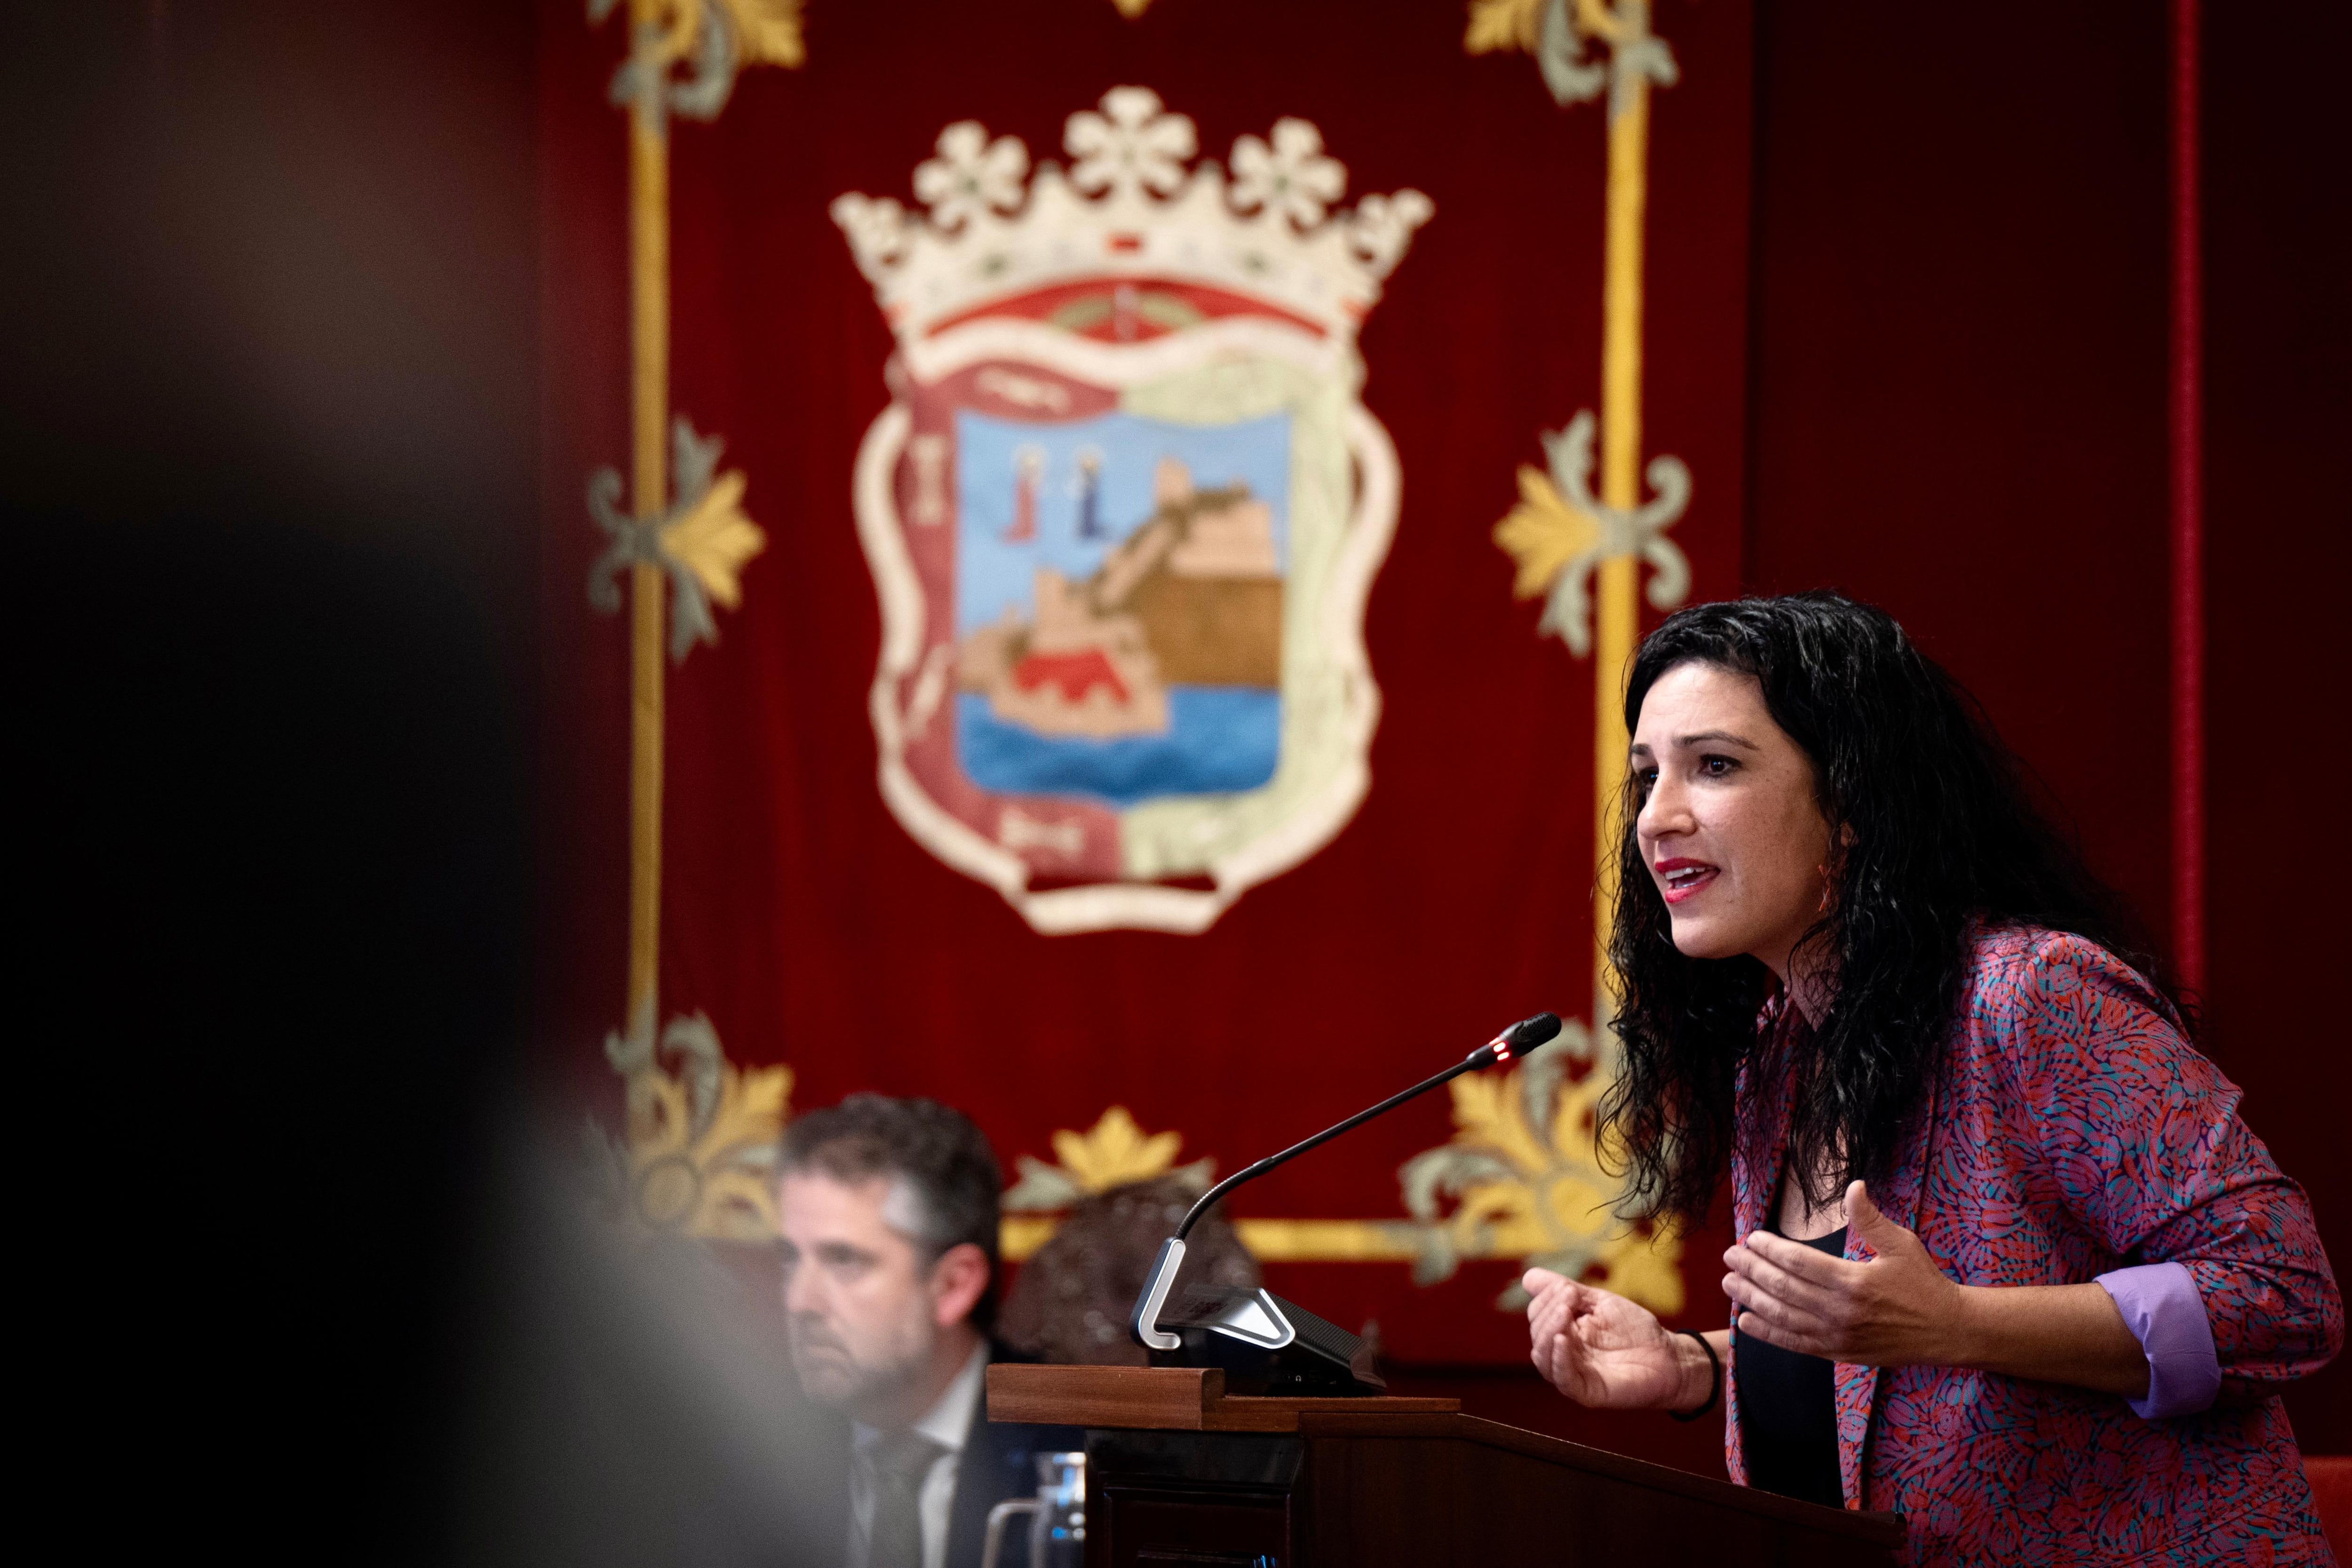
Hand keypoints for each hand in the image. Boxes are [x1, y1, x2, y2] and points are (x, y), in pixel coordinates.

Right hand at [1523, 1267, 1700, 1409]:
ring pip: (1543, 1358)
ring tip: (1563, 1313)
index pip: (1538, 1314)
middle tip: (1568, 1298)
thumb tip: (1528, 1277)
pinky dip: (1559, 1359)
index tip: (1567, 1289)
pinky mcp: (1587, 1392)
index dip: (1546, 1298)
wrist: (1669, 1356)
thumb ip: (1567, 1291)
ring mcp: (1574, 1374)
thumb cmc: (1636, 1329)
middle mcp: (1564, 1354)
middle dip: (1547, 1311)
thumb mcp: (1600, 1302)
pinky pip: (1563, 1379)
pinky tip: (1563, 1340)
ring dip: (1548, 1332)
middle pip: (1537, 1334)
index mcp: (1565, 1331)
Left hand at [1722, 1180, 1962, 1366]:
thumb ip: (1870, 1218)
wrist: (1947, 1331)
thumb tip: (1854, 1186)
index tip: (1750, 1238)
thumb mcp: (1901, 1245)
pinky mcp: (1837, 1354)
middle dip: (1751, 1270)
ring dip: (1750, 1299)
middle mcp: (1840, 1311)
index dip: (1768, 1249)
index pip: (1797, 1262)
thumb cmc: (1923, 1284)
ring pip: (1782, 1317)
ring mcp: (1837, 1336)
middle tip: (1729, 1256)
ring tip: (1728, 1283)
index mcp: (1853, 1281)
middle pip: (1783, 1288)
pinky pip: (1794, 1344)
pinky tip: (1745, 1321)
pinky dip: (1767, 1334)